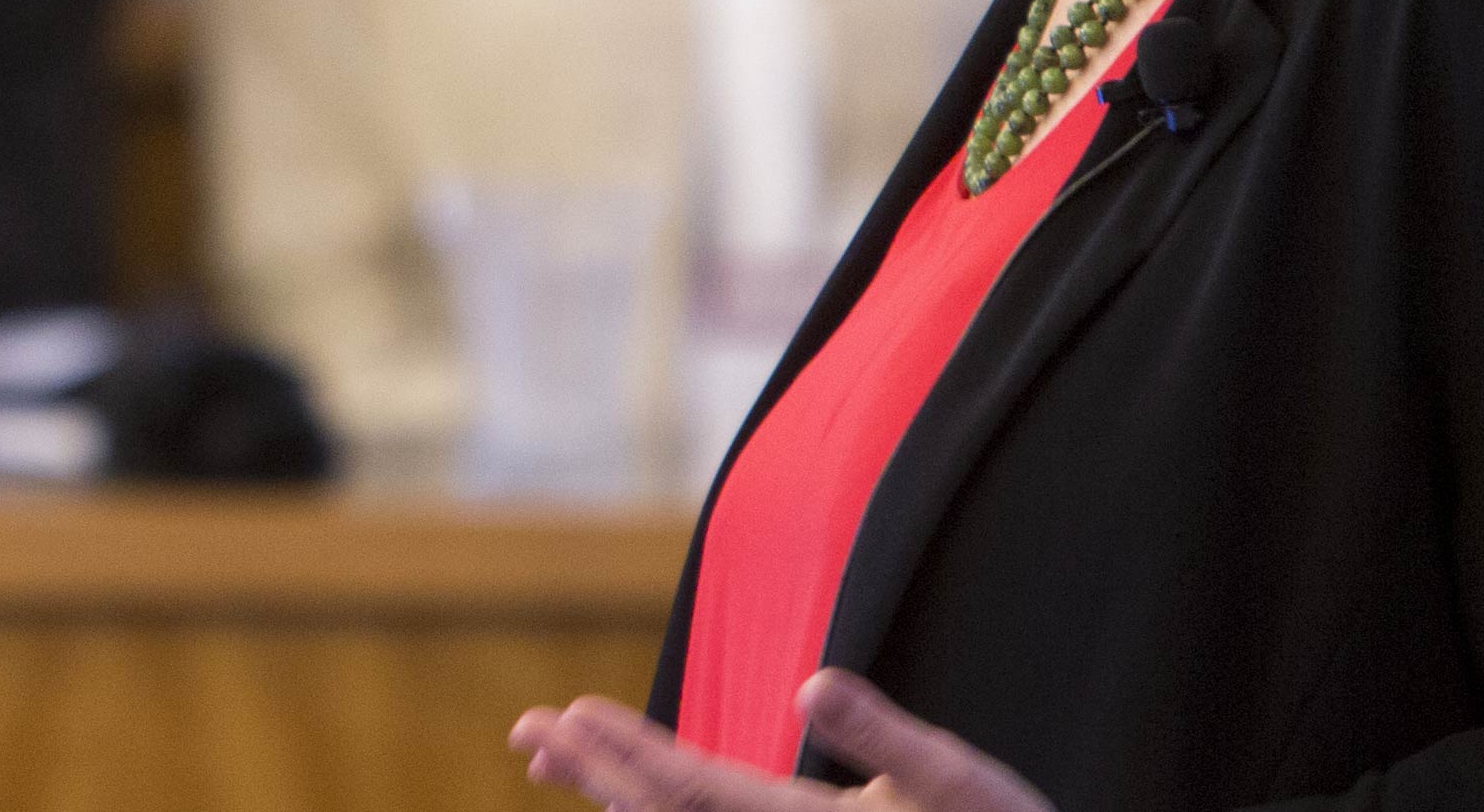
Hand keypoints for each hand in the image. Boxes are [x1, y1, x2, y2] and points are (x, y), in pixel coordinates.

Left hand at [509, 675, 1047, 811]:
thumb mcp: (957, 780)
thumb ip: (884, 737)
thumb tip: (811, 683)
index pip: (695, 789)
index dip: (627, 754)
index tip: (565, 718)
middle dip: (596, 770)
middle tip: (526, 734)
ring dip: (615, 792)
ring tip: (554, 760)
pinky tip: (630, 803)